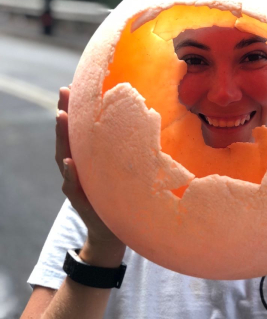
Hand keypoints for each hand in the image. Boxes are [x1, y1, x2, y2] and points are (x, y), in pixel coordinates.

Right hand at [56, 87, 125, 262]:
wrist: (114, 232)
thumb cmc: (122, 195)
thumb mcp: (124, 169)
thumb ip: (128, 150)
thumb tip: (153, 121)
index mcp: (90, 158)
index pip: (81, 130)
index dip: (77, 109)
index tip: (74, 86)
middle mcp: (80, 168)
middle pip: (69, 138)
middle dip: (66, 115)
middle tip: (65, 93)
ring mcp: (78, 184)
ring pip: (66, 158)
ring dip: (63, 138)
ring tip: (61, 117)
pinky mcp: (82, 202)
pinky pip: (74, 187)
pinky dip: (71, 176)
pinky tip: (70, 163)